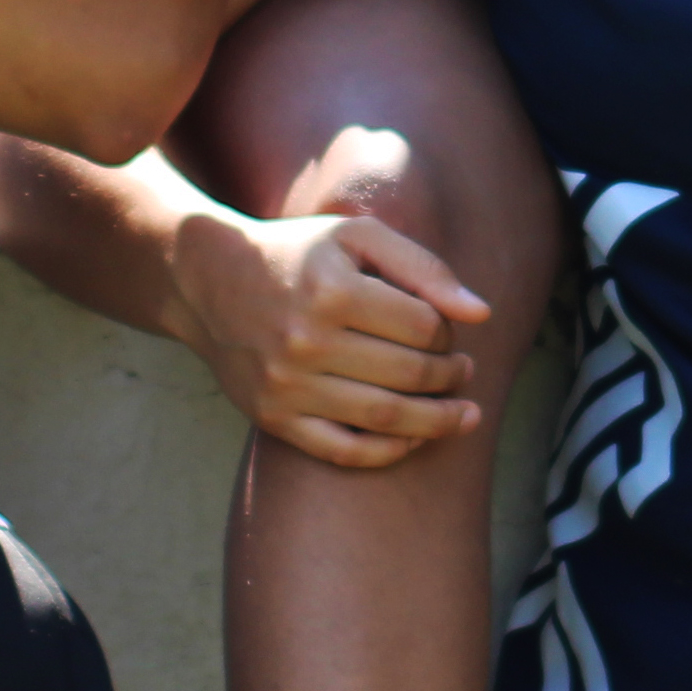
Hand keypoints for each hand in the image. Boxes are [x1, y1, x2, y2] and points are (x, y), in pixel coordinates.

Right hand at [174, 203, 497, 470]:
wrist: (210, 283)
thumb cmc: (299, 256)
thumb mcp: (357, 238)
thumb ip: (423, 267)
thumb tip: (481, 314)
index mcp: (332, 291)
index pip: (423, 326)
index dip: (447, 333)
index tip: (446, 333)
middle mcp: (306, 341)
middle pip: (410, 374)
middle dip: (451, 377)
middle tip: (463, 372)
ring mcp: (287, 386)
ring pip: (385, 419)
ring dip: (436, 421)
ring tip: (461, 413)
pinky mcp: (273, 418)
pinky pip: (343, 452)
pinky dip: (389, 452)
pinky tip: (414, 439)